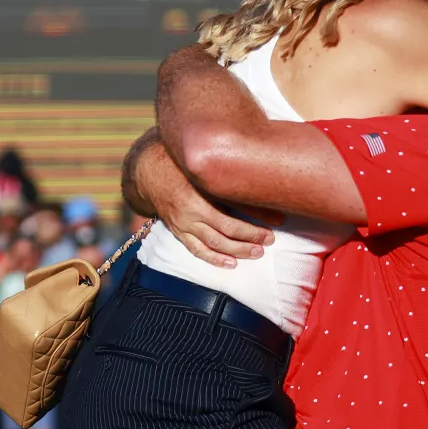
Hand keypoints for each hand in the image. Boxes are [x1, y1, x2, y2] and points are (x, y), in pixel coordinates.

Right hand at [143, 145, 274, 268]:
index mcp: (200, 192)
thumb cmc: (182, 165)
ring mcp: (183, 224)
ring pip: (213, 243)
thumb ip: (230, 178)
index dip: (258, 217)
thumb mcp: (205, 168)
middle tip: (270, 240)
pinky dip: (214, 259)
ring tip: (257, 253)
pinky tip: (230, 263)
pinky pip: (196, 250)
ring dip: (237, 250)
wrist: (149, 172)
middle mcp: (191, 211)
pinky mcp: (178, 231)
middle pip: (226, 229)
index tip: (278, 220)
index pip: (234, 209)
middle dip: (251, 237)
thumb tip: (263, 184)